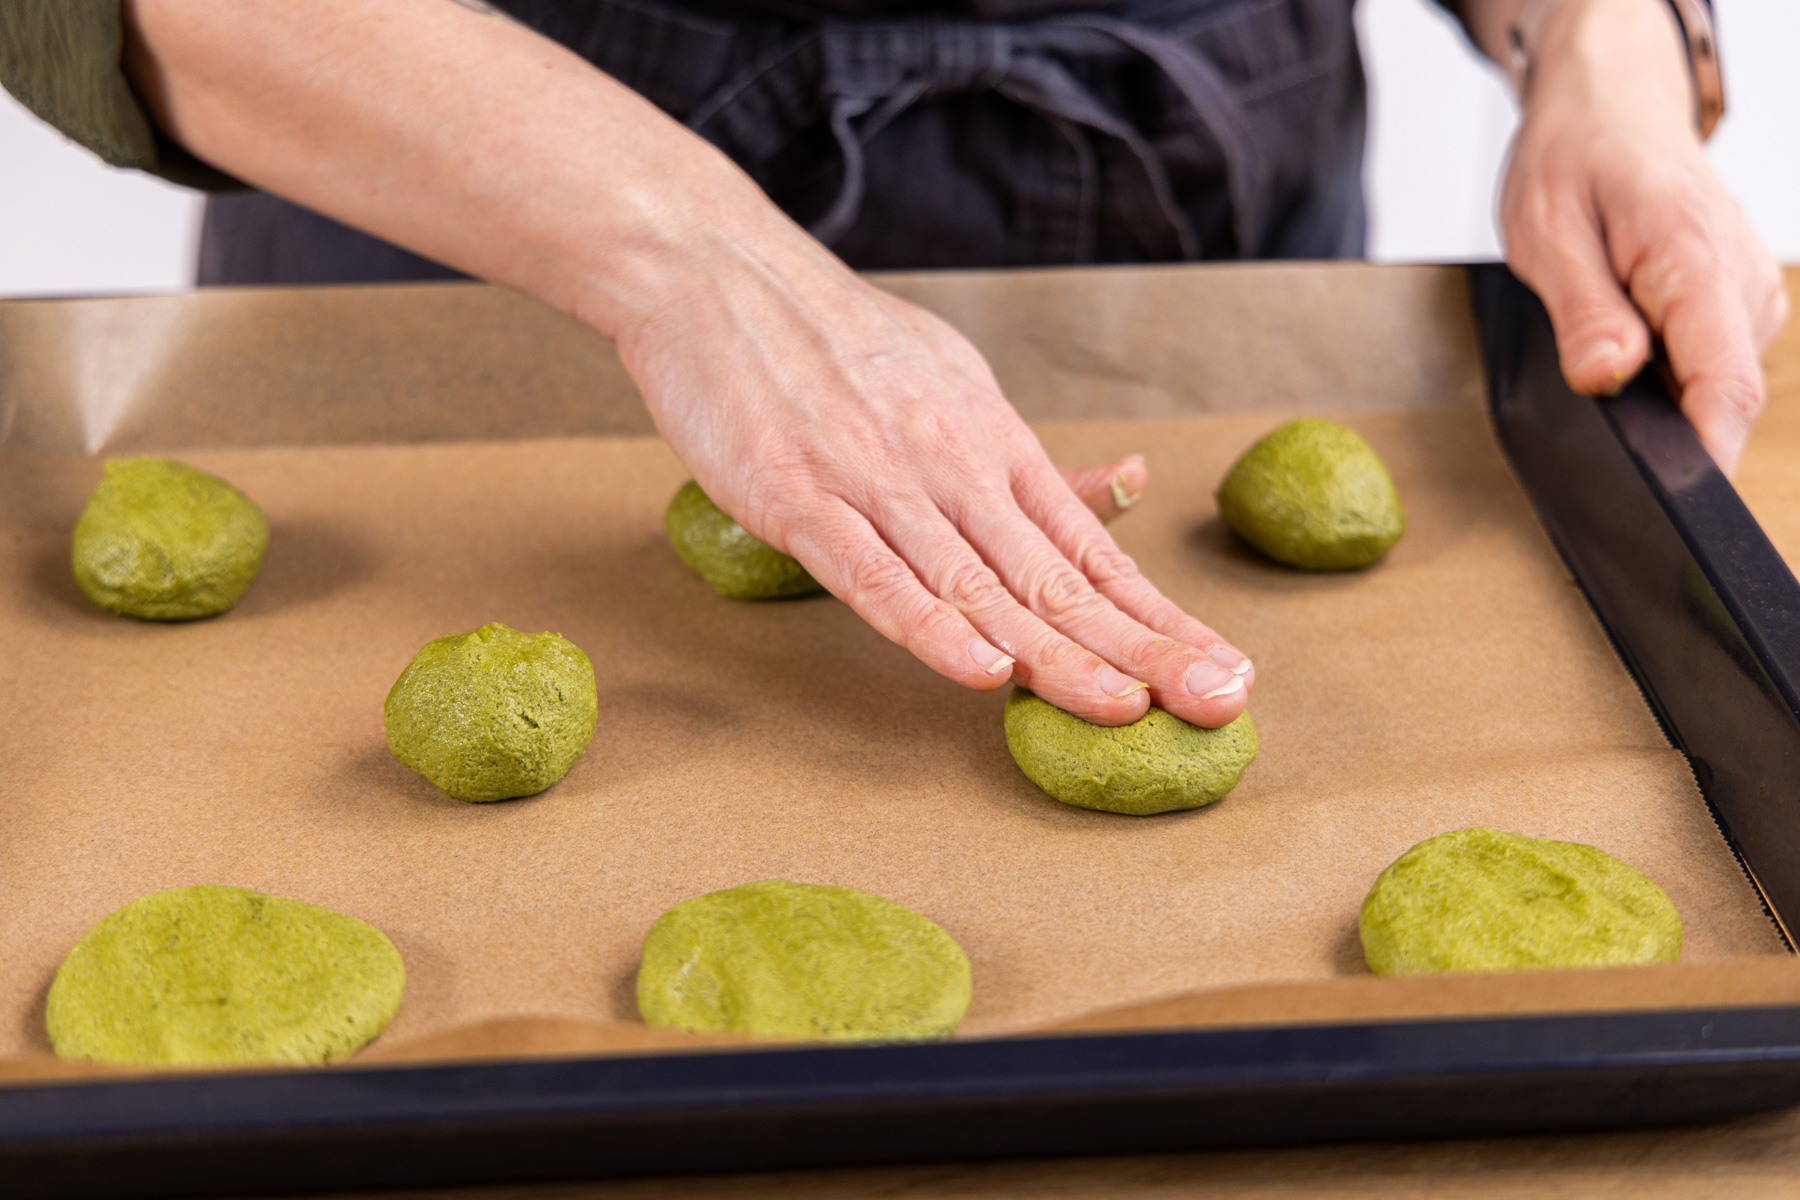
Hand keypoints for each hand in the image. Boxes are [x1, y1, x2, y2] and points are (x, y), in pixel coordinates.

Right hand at [615, 228, 1251, 727]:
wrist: (718, 271)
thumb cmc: (837, 341)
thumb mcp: (956, 384)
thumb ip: (1030, 460)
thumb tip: (1129, 492)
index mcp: (993, 441)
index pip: (1090, 549)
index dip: (1157, 615)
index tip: (1224, 664)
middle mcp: (951, 463)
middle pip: (1054, 576)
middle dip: (1140, 646)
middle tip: (1215, 700)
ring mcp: (875, 480)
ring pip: (976, 585)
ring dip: (1053, 654)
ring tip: (1124, 708)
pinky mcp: (797, 496)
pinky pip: (870, 573)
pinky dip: (927, 625)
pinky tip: (979, 671)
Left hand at [1491, 0, 1787, 472]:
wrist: (1610, 108)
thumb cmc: (1574, 161)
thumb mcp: (1548, 235)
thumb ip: (1583, 312)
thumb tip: (1608, 376)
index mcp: (1696, 261)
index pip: (1724, 385)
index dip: (1705, 456)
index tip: (1679, 504)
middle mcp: (1742, 282)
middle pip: (1726, 398)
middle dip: (1674, 439)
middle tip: (1607, 451)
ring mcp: (1747, 293)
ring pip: (1718, 386)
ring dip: (1668, 404)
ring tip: (1610, 372)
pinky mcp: (1735, 304)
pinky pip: (1710, 365)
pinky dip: (1672, 379)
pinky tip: (1631, 360)